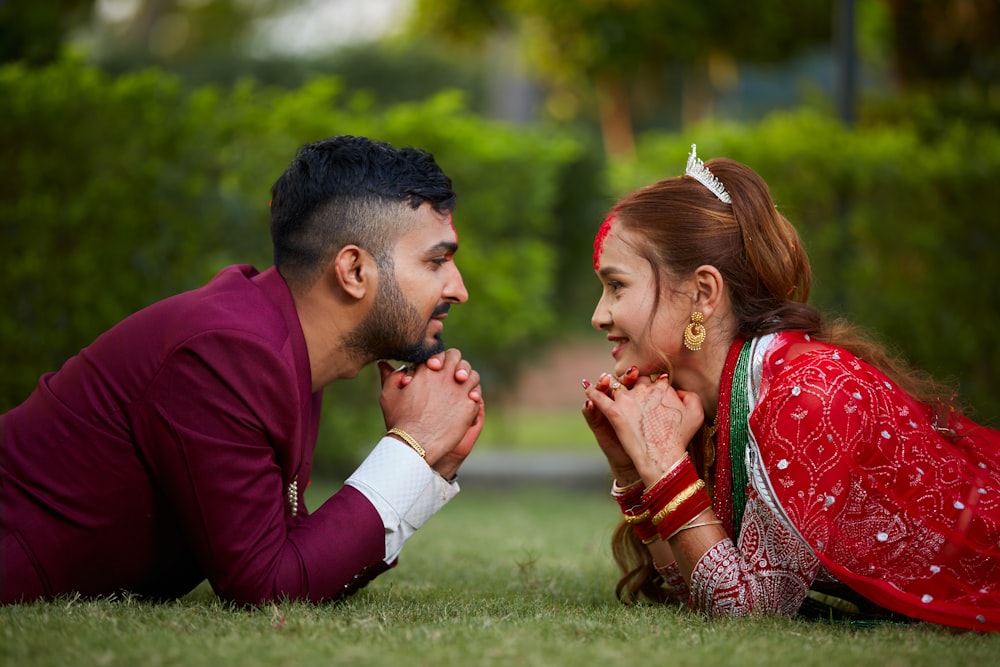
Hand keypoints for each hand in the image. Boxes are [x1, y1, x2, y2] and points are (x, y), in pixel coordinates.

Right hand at [378, 349, 483, 478]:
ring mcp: (459, 391)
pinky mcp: (469, 406)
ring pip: (472, 374)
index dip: (436, 359)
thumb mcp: (389, 396)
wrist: (416, 445)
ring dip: (467, 378)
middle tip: (450, 374)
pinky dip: (472, 396)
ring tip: (461, 386)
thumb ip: (390, 377)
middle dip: (454, 362)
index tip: (433, 368)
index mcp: (426, 370)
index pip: (436, 353)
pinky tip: (466, 402)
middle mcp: (445, 377)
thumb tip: (384, 364)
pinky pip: (476, 394)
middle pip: (456, 357)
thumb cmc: (400, 421)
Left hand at [585, 373, 702, 484]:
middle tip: (631, 390)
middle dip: (632, 381)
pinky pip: (599, 399)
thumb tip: (678, 390)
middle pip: (635, 380)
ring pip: (617, 386)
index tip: (652, 390)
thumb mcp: (696, 414)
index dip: (652, 384)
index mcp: (662, 388)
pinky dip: (592, 393)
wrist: (663, 458)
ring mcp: (627, 400)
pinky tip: (587, 389)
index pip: (654, 379)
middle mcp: (644, 390)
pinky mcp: (614, 413)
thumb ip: (690, 397)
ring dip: (611, 384)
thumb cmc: (681, 437)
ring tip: (605, 383)